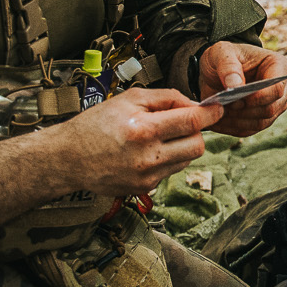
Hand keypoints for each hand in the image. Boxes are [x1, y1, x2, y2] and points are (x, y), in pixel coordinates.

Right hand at [49, 89, 223, 195]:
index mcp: (143, 129)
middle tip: (183, 123)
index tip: (219, 108)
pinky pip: (171, 171)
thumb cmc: (95, 125)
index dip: (211, 113)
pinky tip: (149, 151)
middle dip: (196, 131)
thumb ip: (166, 98)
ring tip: (160, 136)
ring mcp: (147, 176)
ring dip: (182, 146)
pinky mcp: (145, 188)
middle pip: (198, 145)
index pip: (192, 121)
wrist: (68, 158)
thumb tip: (194, 104)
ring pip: (187, 159)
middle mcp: (148, 156)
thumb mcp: (129, 99)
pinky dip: (168, 159)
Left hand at [198, 41, 286, 136]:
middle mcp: (283, 87)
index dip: (258, 97)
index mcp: (279, 65)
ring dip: (237, 121)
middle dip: (245, 111)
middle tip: (222, 105)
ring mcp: (275, 105)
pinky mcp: (263, 118)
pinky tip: (216, 120)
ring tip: (217, 112)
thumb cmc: (224, 57)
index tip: (236, 98)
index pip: (277, 88)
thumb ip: (228, 67)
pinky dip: (232, 128)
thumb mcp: (221, 53)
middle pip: (271, 109)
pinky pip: (250, 130)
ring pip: (261, 123)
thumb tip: (236, 86)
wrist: (217, 69)